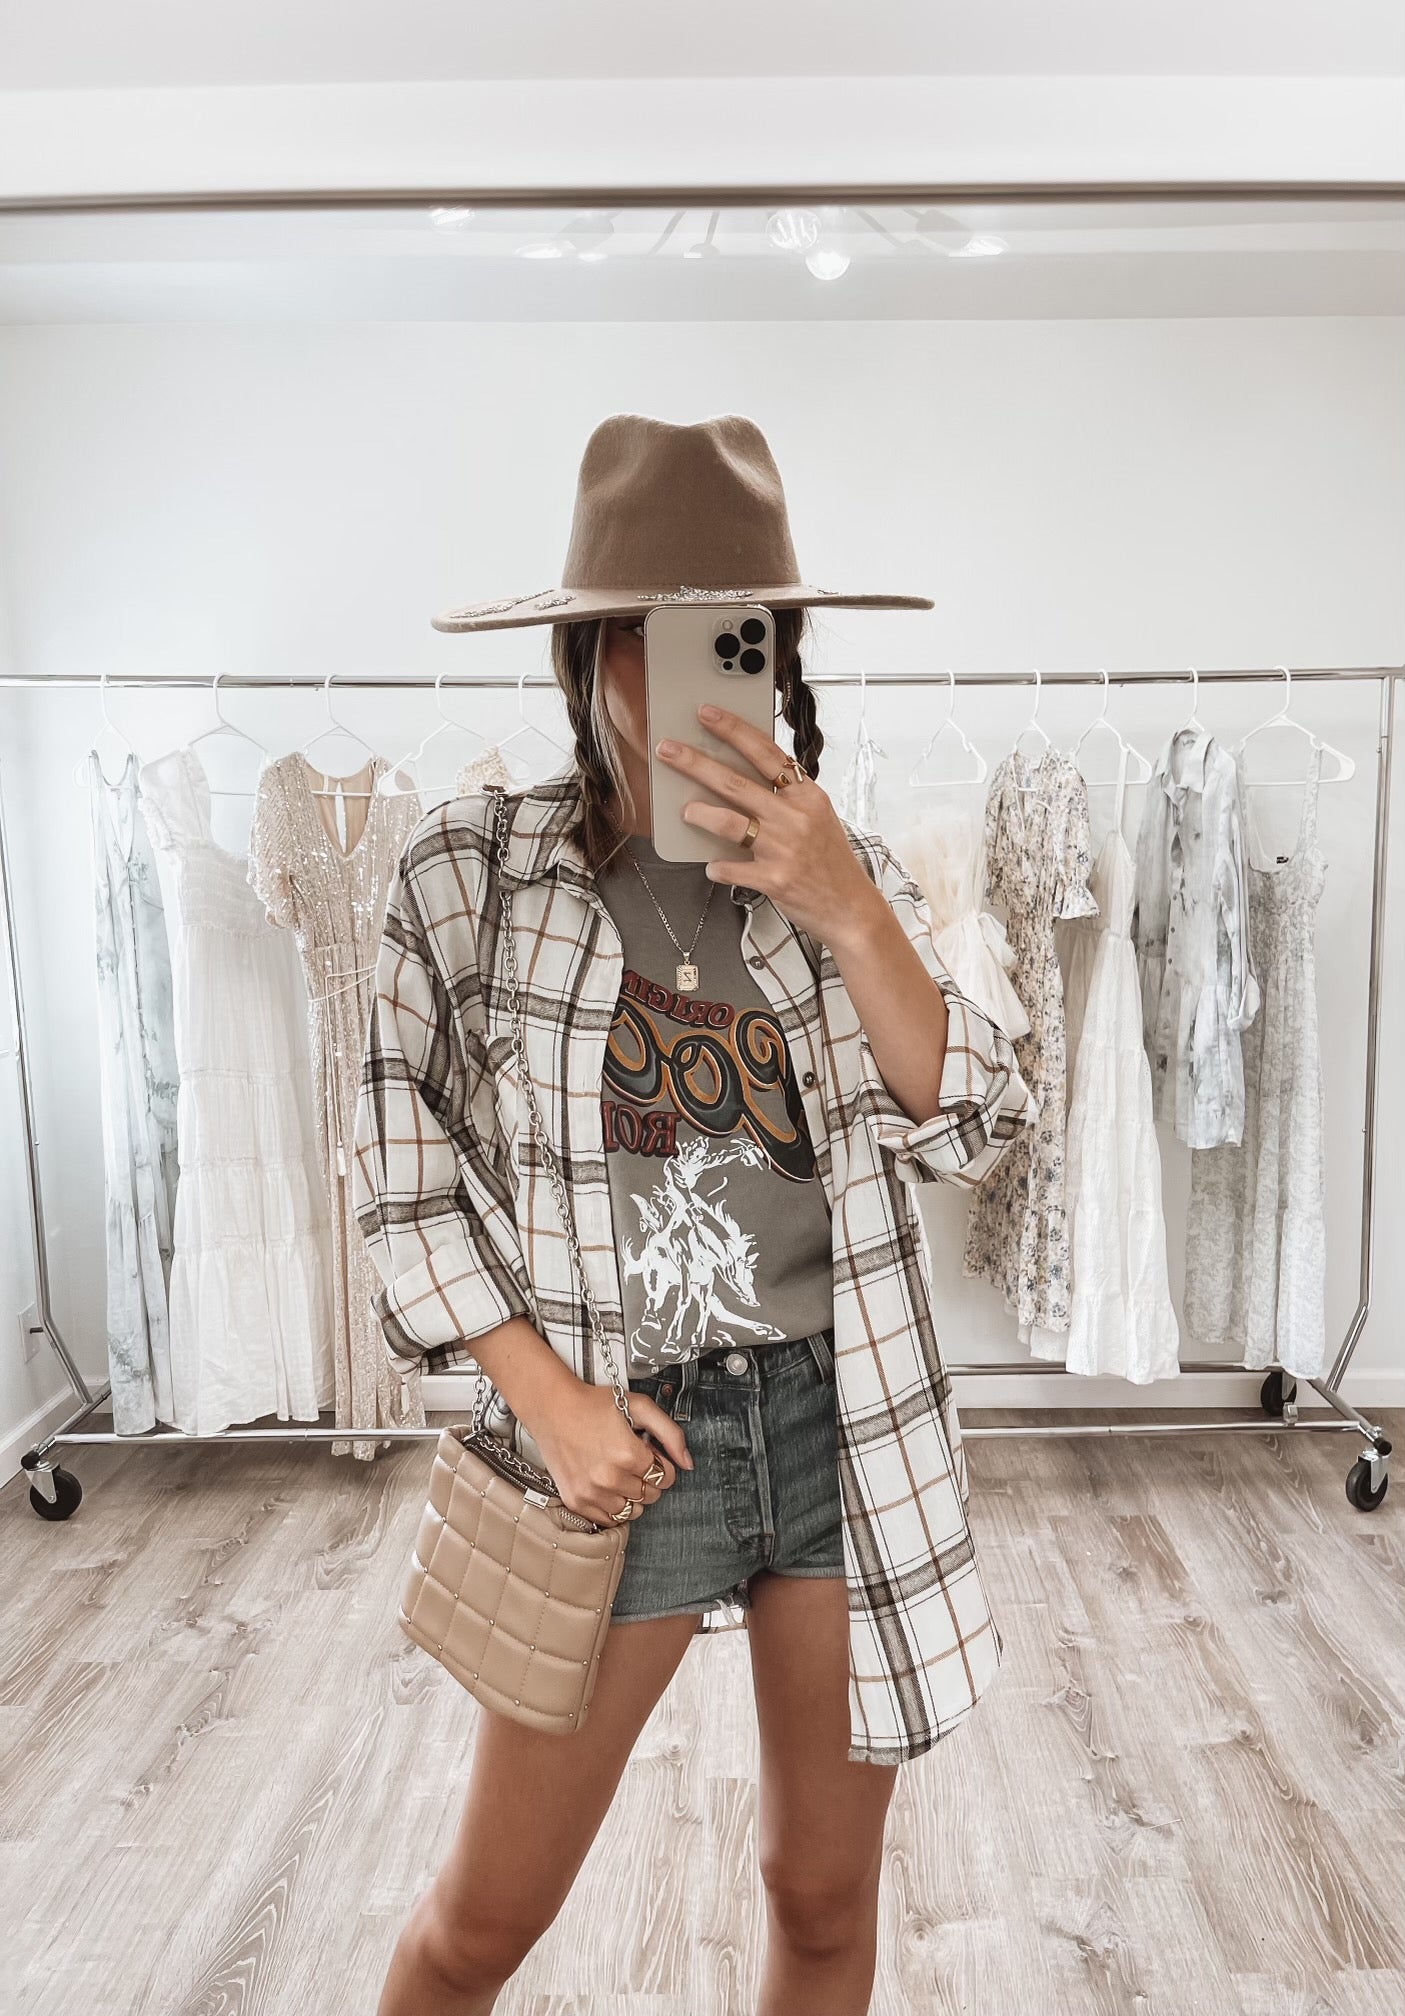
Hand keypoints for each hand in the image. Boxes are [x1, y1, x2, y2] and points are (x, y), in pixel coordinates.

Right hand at [527, 1375, 692, 1527]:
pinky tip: (607, 1485)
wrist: (552, 1407)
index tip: (647, 1452)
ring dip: (632, 1494)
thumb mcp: (639, 1406)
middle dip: (648, 1478)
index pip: (665, 1477)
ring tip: (618, 1471)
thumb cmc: (593, 1404)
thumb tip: (688, 1462)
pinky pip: (609, 1519)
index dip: (660, 1462)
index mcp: (627, 1454)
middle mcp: (609, 1478)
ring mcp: (591, 1493)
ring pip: (633, 1511)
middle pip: (651, 1495)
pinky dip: (613, 1506)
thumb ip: (670, 1433)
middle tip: (631, 1459)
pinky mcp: (576, 1501)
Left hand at [654, 702, 885, 947]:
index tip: (706, 714)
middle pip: (735, 783)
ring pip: (729, 822)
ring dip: (700, 814)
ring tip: (686, 811)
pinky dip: (717, 866)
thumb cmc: (831, 862)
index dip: (733, 730)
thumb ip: (786, 798)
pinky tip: (712, 865)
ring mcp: (785, 849)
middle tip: (668, 750)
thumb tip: (739, 780)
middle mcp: (796, 818)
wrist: (852, 908)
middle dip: (695, 763)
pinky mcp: (774, 880)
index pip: (766, 752)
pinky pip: (731, 868)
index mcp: (808, 796)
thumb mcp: (817, 818)